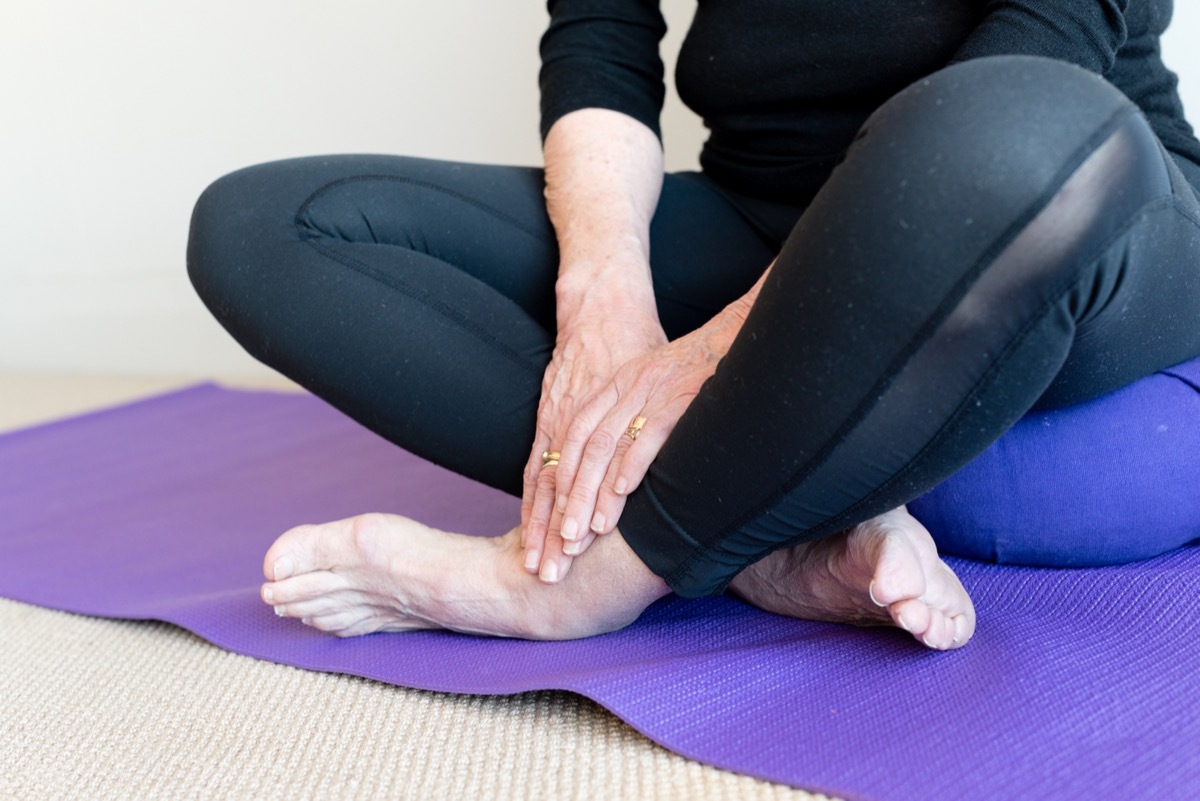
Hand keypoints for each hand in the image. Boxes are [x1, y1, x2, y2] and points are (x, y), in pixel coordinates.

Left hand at [536, 299, 748, 577]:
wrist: (736, 332)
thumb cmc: (699, 370)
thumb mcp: (653, 389)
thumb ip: (633, 424)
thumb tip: (620, 477)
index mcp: (611, 390)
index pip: (570, 444)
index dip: (555, 488)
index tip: (547, 531)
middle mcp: (623, 391)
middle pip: (580, 452)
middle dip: (567, 503)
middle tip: (560, 545)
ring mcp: (648, 392)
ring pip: (606, 447)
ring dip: (593, 493)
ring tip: (586, 533)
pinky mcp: (677, 396)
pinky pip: (647, 434)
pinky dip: (632, 466)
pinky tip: (623, 496)